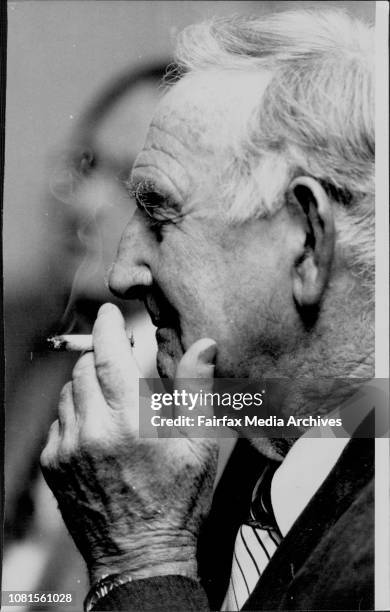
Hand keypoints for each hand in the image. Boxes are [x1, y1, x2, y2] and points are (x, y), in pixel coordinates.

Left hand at [40, 303, 217, 583]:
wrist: (140, 554)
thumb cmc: (177, 500)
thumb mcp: (199, 442)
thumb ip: (195, 388)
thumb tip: (203, 345)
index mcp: (131, 420)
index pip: (107, 355)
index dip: (107, 327)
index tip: (109, 314)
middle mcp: (93, 430)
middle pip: (83, 368)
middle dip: (100, 355)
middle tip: (119, 359)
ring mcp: (69, 448)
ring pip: (68, 392)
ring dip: (87, 384)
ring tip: (112, 399)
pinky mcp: (55, 464)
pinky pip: (59, 421)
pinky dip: (76, 412)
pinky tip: (97, 427)